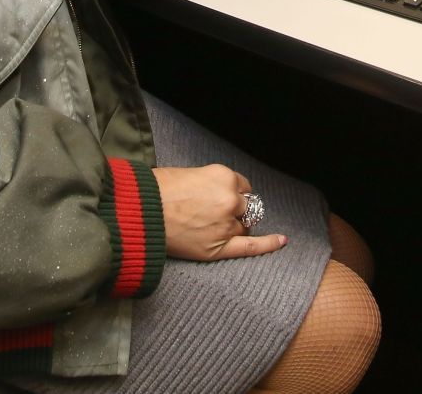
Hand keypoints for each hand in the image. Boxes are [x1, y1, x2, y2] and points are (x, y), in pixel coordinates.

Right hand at [153, 164, 287, 261]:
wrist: (139, 213)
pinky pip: (250, 246)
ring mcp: (226, 225)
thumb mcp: (189, 174)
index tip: (220, 195)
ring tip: (209, 226)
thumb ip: (211, 184)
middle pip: (245, 207)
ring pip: (242, 226)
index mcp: (224, 176)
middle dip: (234, 209)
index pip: (242, 186)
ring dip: (234, 226)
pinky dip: (268, 244)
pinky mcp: (218, 248)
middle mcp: (230, 200)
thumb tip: (218, 195)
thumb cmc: (157, 190)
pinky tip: (282, 240)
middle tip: (210, 212)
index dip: (232, 192)